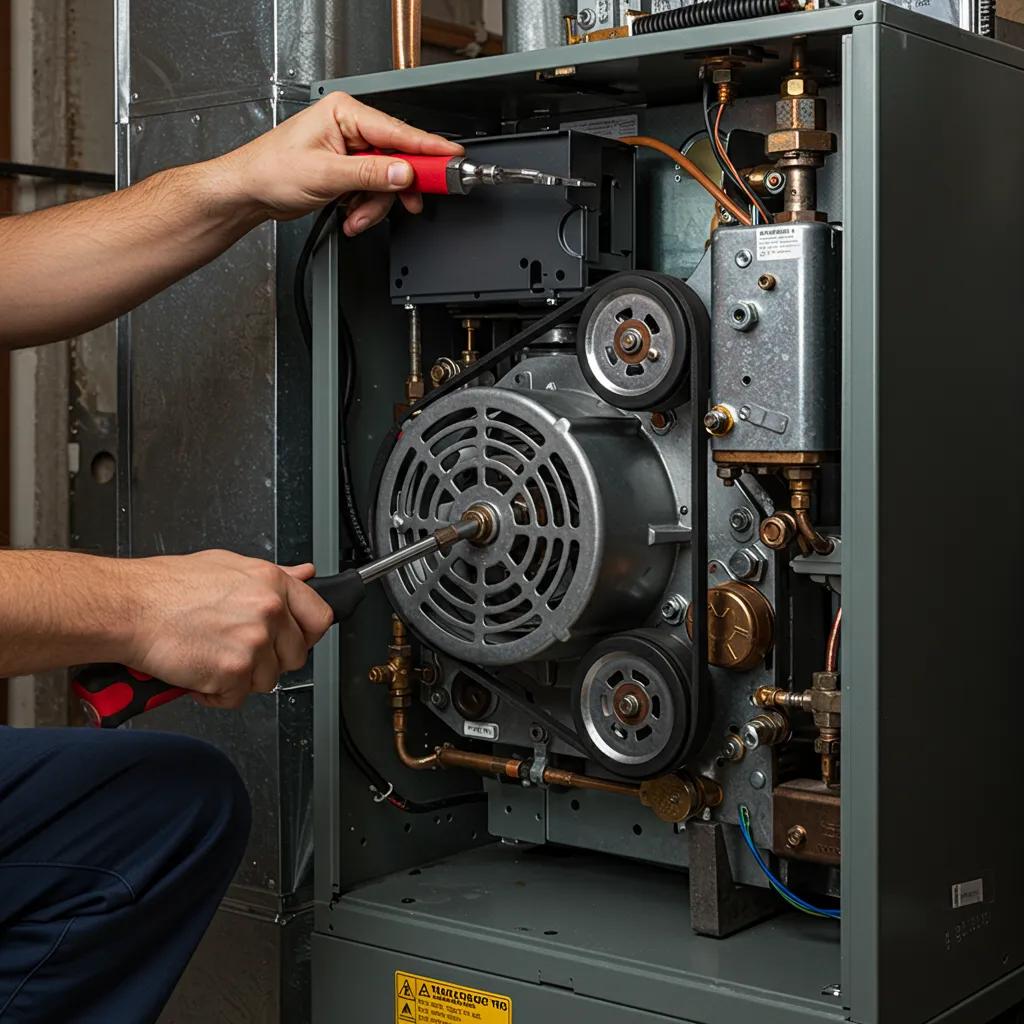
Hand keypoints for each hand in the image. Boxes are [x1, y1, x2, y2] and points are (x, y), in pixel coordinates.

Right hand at [122, 550, 332, 708]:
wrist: (127, 606)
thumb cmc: (166, 587)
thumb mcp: (227, 566)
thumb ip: (273, 575)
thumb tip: (304, 575)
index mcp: (271, 583)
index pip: (320, 617)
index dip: (307, 634)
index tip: (294, 640)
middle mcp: (268, 611)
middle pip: (296, 656)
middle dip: (269, 660)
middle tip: (237, 651)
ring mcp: (253, 643)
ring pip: (267, 680)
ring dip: (241, 678)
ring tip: (212, 658)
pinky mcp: (232, 671)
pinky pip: (236, 697)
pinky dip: (216, 693)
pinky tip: (198, 672)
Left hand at [218, 92, 462, 236]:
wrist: (250, 192)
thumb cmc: (272, 170)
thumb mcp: (327, 174)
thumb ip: (371, 174)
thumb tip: (404, 172)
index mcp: (345, 112)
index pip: (397, 131)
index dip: (427, 148)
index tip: (451, 158)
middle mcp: (351, 127)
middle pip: (397, 159)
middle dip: (394, 189)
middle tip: (411, 203)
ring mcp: (351, 151)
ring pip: (387, 181)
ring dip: (374, 205)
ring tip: (354, 217)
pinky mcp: (350, 171)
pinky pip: (374, 191)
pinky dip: (365, 208)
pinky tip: (349, 214)